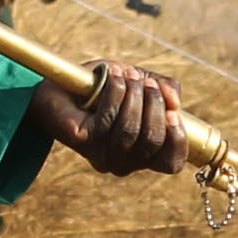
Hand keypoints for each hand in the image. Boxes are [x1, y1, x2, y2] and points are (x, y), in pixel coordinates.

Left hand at [31, 65, 188, 175]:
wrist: (59, 86)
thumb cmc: (103, 87)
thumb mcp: (140, 82)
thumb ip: (164, 89)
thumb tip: (175, 101)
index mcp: (142, 153)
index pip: (170, 163)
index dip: (178, 139)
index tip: (174, 112)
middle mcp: (123, 162)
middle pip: (151, 142)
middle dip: (153, 106)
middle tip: (147, 82)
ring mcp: (102, 155)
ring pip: (130, 131)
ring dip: (133, 97)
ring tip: (127, 74)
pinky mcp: (83, 143)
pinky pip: (107, 119)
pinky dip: (115, 93)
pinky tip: (113, 77)